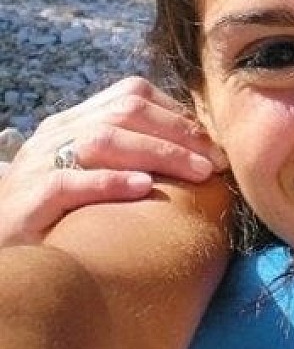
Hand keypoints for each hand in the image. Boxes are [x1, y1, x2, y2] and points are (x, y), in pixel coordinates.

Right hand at [0, 77, 227, 246]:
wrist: (4, 253)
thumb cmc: (62, 215)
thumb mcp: (95, 173)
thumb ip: (134, 154)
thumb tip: (200, 150)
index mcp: (73, 121)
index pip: (131, 95)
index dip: (178, 114)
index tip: (213, 142)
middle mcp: (54, 135)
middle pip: (125, 113)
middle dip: (179, 134)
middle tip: (217, 161)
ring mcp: (36, 165)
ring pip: (103, 139)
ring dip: (159, 153)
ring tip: (198, 172)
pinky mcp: (24, 204)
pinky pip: (68, 183)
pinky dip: (110, 182)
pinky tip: (144, 188)